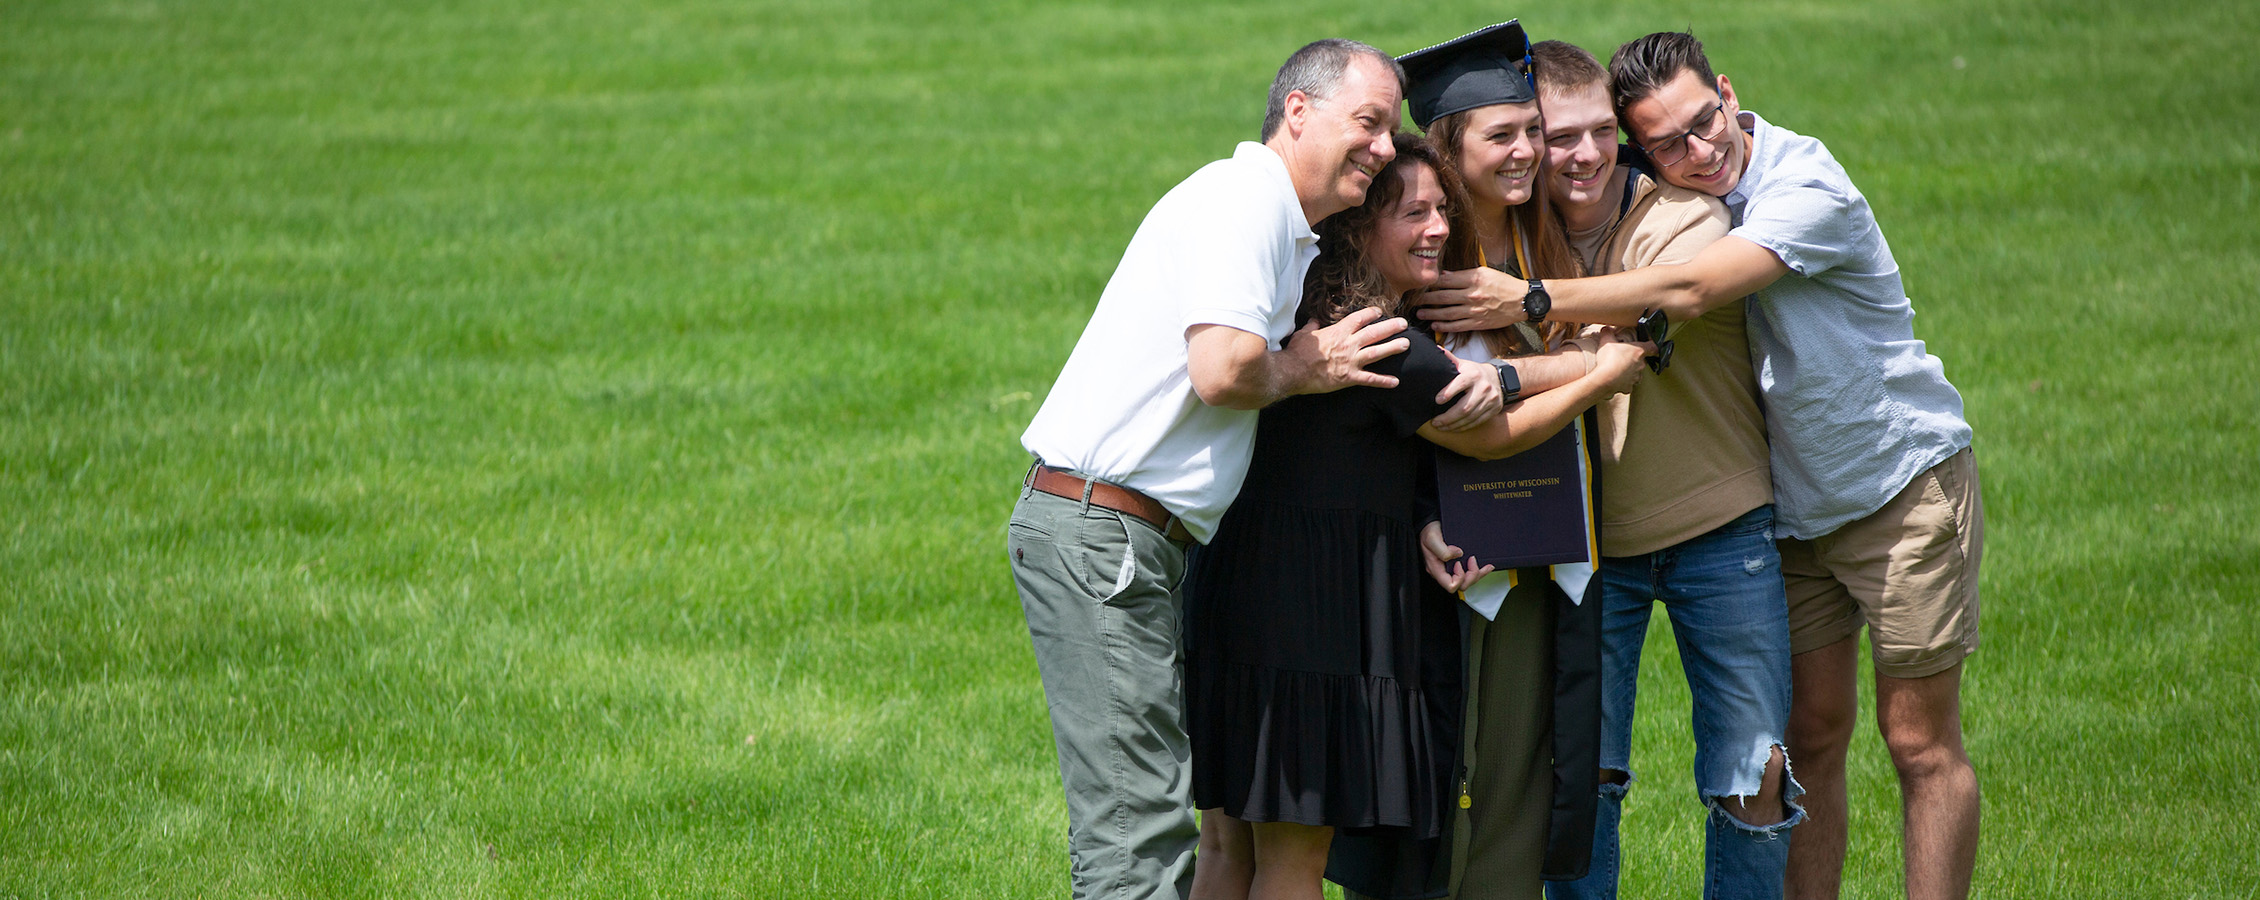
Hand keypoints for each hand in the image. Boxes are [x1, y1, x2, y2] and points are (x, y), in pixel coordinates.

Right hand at [1281, 306, 1409, 393]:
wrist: (1293, 371)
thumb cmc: (1297, 352)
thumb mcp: (1304, 334)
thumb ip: (1312, 326)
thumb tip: (1313, 320)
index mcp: (1338, 332)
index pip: (1359, 319)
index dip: (1371, 314)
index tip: (1380, 311)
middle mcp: (1348, 344)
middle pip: (1374, 333)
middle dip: (1391, 327)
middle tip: (1404, 324)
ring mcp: (1351, 361)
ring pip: (1377, 352)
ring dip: (1393, 348)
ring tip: (1406, 344)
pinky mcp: (1350, 378)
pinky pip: (1370, 379)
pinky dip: (1383, 381)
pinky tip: (1395, 382)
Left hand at [1416, 267, 1528, 333]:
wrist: (1522, 301)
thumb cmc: (1503, 284)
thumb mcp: (1485, 272)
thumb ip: (1464, 275)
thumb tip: (1445, 276)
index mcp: (1474, 279)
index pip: (1446, 280)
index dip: (1431, 283)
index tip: (1420, 284)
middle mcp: (1472, 295)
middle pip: (1443, 297)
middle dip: (1426, 299)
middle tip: (1413, 300)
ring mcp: (1475, 310)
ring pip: (1447, 313)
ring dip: (1431, 314)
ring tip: (1419, 314)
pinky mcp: (1478, 323)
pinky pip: (1457, 326)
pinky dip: (1444, 326)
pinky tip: (1435, 325)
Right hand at [1421, 521, 1494, 592]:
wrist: (1430, 525)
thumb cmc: (1428, 532)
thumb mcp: (1432, 539)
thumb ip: (1443, 550)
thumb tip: (1458, 554)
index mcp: (1436, 569)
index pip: (1450, 585)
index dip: (1459, 577)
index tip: (1459, 563)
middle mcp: (1443, 572)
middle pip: (1461, 586)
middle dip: (1471, 576)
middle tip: (1472, 560)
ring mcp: (1450, 569)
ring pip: (1467, 581)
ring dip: (1477, 574)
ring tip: (1484, 565)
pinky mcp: (1456, 565)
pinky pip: (1469, 574)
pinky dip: (1480, 571)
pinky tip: (1487, 567)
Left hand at [1428, 347, 1503, 431]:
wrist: (1498, 378)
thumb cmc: (1474, 372)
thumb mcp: (1464, 364)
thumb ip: (1450, 359)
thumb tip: (1436, 350)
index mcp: (1474, 374)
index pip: (1460, 383)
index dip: (1448, 392)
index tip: (1437, 400)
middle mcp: (1484, 388)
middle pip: (1465, 407)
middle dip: (1448, 417)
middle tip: (1435, 421)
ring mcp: (1490, 400)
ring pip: (1470, 417)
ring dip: (1453, 425)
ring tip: (1440, 426)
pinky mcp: (1493, 410)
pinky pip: (1477, 422)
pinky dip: (1463, 427)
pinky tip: (1452, 428)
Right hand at [1590, 338, 1656, 394]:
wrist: (1604, 379)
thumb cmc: (1608, 359)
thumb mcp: (1606, 341)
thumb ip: (1608, 333)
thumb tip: (1606, 328)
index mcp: (1638, 351)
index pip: (1653, 347)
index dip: (1652, 345)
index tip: (1651, 344)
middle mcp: (1640, 365)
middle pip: (1642, 360)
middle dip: (1635, 358)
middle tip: (1624, 356)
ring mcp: (1635, 377)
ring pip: (1636, 373)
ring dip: (1629, 371)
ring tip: (1618, 369)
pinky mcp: (1628, 387)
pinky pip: (1627, 384)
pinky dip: (1622, 382)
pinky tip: (1615, 380)